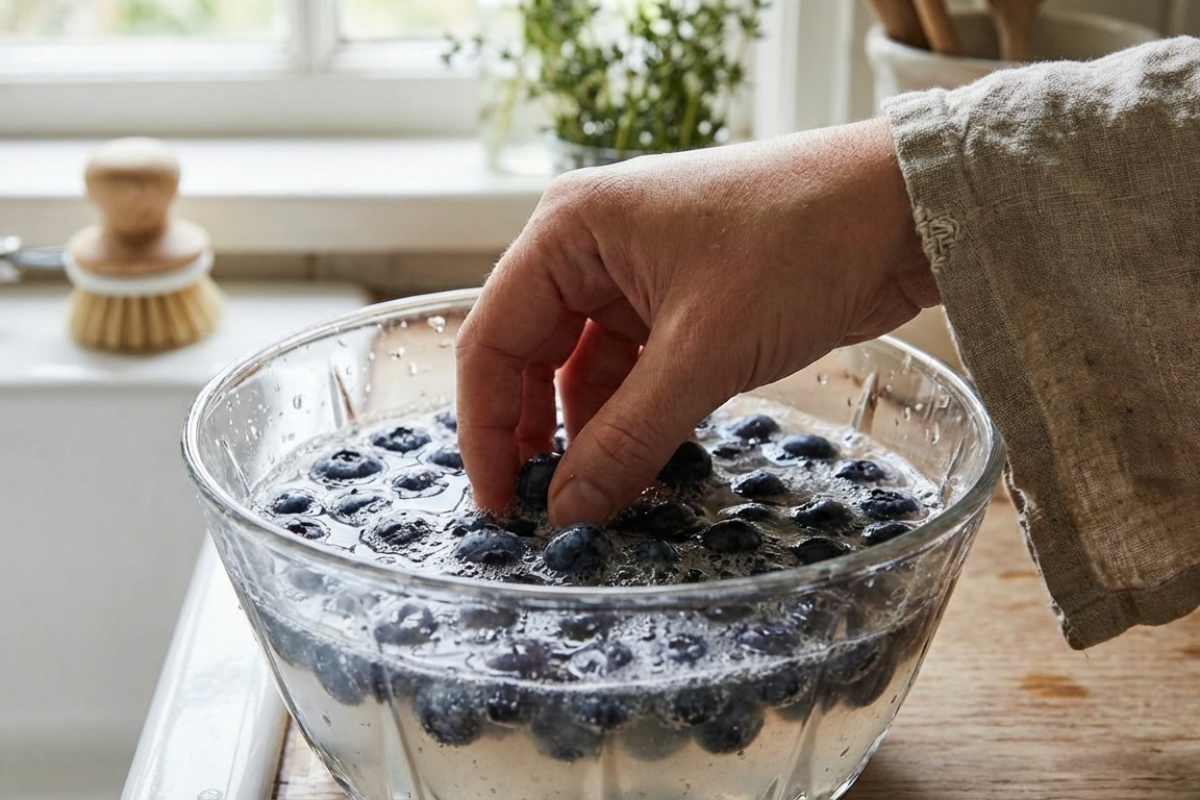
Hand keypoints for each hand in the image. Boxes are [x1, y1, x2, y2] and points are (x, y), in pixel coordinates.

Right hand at [456, 117, 935, 525]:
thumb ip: (628, 438)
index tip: (498, 505)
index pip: (492, 339)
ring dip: (591, 433)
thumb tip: (568, 515)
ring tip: (601, 499)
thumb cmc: (801, 245)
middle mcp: (590, 246)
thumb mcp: (704, 352)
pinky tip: (645, 466)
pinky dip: (635, 418)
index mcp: (570, 230)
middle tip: (542, 512)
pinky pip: (633, 370)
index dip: (485, 429)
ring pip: (583, 370)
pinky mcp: (680, 300)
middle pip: (529, 356)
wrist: (904, 208)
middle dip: (535, 434)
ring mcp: (636, 273)